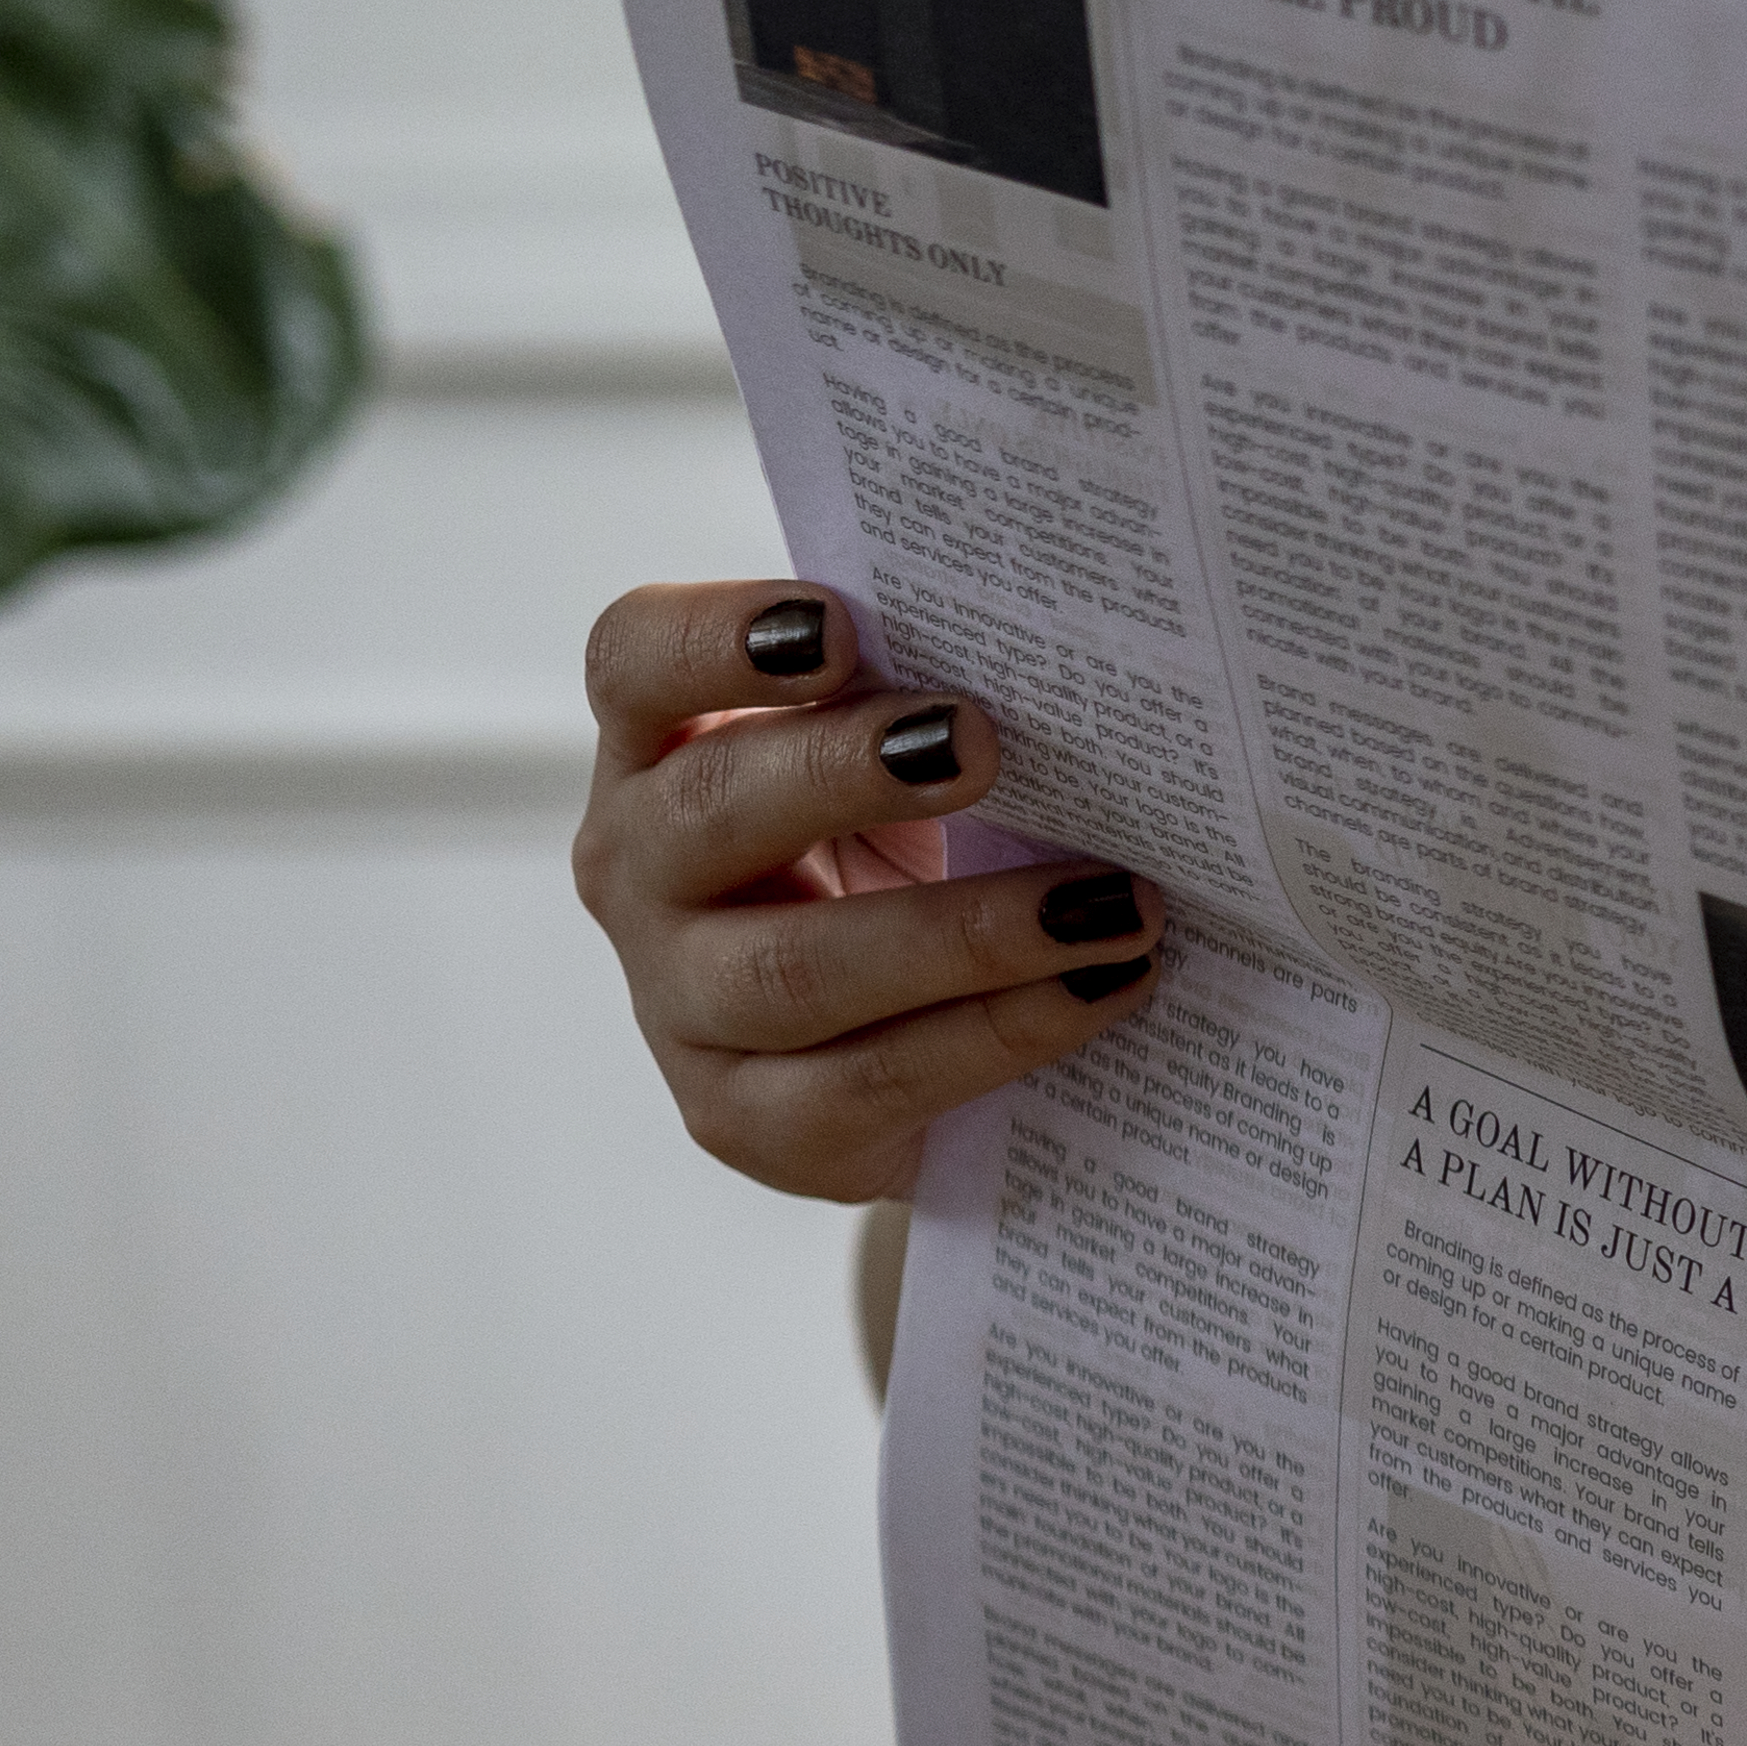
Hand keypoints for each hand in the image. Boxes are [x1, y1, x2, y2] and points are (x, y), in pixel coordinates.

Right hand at [573, 583, 1163, 1203]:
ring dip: (968, 931)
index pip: (636, 663)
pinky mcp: (750, 1121)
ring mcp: (680, 1005)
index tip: (839, 624)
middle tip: (981, 742)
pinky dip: (1006, 1031)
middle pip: (709, 808)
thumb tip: (1063, 656)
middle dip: (844, 769)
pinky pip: (876, 1080)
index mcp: (661, 751)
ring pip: (798, 968)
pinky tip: (1104, 986)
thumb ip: (929, 706)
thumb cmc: (910, 864)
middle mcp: (640, 871)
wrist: (923, 1057)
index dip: (719, 637)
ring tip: (1110, 903)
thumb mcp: (903, 773)